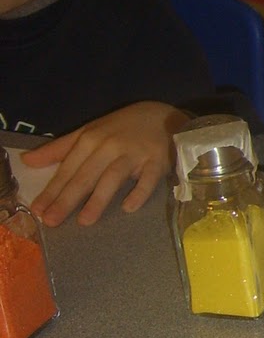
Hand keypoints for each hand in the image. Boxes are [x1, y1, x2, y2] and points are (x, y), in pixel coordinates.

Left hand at [24, 103, 189, 226]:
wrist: (162, 116)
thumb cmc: (121, 129)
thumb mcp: (88, 133)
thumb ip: (59, 149)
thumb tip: (27, 161)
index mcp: (90, 139)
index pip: (68, 168)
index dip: (53, 189)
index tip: (38, 210)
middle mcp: (110, 146)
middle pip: (86, 175)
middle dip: (68, 198)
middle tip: (53, 221)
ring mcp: (134, 153)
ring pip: (113, 177)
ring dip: (99, 199)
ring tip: (85, 221)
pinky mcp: (157, 161)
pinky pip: (148, 179)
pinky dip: (139, 192)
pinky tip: (128, 208)